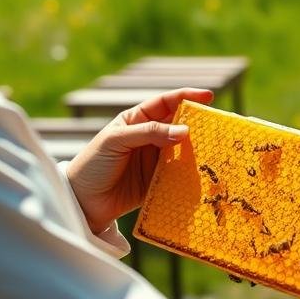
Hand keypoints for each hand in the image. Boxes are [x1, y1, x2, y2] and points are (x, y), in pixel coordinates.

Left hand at [65, 88, 213, 233]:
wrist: (82, 202)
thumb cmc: (93, 164)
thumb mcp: (116, 141)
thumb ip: (149, 133)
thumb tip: (184, 131)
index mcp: (137, 120)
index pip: (165, 103)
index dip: (186, 97)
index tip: (208, 96)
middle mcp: (149, 138)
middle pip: (179, 125)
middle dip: (198, 123)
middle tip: (217, 125)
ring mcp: (155, 160)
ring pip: (183, 150)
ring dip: (197, 149)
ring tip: (214, 149)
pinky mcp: (159, 182)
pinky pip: (179, 174)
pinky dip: (191, 173)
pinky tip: (201, 172)